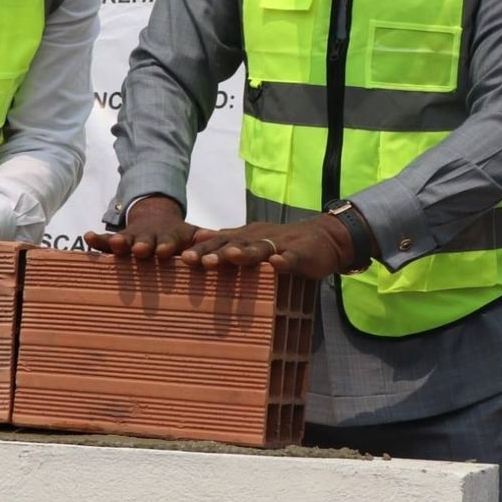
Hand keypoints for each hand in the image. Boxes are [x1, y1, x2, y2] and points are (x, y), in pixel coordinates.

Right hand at [84, 195, 200, 258]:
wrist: (156, 217)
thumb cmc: (177, 235)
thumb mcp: (191, 234)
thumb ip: (202, 238)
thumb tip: (216, 236)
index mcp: (167, 237)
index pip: (168, 242)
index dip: (166, 246)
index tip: (165, 251)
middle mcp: (148, 237)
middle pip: (145, 241)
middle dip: (142, 245)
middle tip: (140, 250)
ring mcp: (131, 237)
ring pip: (124, 240)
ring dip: (119, 242)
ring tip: (113, 244)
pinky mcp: (118, 240)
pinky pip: (105, 240)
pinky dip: (97, 239)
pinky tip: (87, 237)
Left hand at [182, 215, 355, 278]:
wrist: (324, 237)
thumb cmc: (282, 243)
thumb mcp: (252, 241)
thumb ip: (228, 242)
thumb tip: (199, 241)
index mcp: (245, 237)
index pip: (218, 242)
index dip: (199, 250)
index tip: (177, 258)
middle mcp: (258, 238)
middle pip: (232, 244)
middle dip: (212, 252)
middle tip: (192, 260)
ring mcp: (280, 245)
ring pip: (259, 248)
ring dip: (244, 253)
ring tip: (229, 257)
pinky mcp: (301, 254)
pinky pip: (291, 257)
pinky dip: (284, 260)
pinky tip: (276, 264)